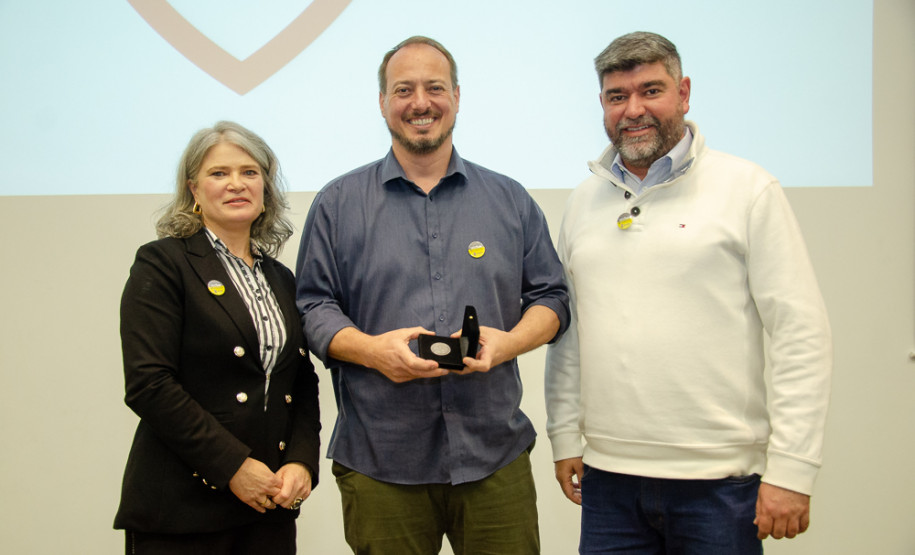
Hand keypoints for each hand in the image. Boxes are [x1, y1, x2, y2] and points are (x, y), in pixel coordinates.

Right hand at [228, 457, 282, 512]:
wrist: (236, 469)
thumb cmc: (250, 465)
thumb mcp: (264, 468)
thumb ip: (270, 476)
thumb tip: (272, 480)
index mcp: (271, 480)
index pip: (281, 487)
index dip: (281, 488)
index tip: (280, 489)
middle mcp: (266, 489)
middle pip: (277, 496)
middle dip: (277, 496)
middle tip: (277, 498)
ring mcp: (258, 495)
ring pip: (268, 504)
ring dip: (271, 505)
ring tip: (273, 506)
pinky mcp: (249, 500)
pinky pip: (257, 507)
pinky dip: (261, 509)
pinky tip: (263, 510)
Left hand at [272, 463, 312, 509]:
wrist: (303, 466)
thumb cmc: (291, 469)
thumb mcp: (280, 473)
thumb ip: (275, 484)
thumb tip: (269, 494)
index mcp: (291, 479)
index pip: (283, 496)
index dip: (276, 499)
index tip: (274, 497)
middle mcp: (299, 486)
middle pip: (287, 503)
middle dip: (280, 502)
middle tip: (278, 497)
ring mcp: (304, 490)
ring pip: (292, 505)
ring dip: (286, 503)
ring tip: (285, 496)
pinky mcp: (307, 493)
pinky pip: (297, 503)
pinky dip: (292, 501)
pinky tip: (291, 495)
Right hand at [330, 326, 447, 382]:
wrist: (370, 353)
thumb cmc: (385, 342)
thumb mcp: (401, 333)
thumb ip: (417, 331)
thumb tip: (431, 333)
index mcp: (399, 354)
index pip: (415, 363)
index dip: (426, 365)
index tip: (436, 364)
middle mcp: (398, 367)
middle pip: (419, 373)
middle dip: (435, 372)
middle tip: (447, 369)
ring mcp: (398, 374)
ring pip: (417, 376)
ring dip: (429, 374)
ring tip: (441, 370)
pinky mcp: (397, 379)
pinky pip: (412, 377)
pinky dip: (420, 374)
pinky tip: (427, 371)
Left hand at [452, 326, 515, 374]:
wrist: (510, 346)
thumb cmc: (498, 338)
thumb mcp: (484, 331)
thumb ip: (468, 332)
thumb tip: (454, 336)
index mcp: (490, 354)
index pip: (483, 364)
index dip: (473, 364)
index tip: (464, 359)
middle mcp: (486, 362)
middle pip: (472, 370)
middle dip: (459, 369)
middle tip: (448, 366)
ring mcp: (483, 365)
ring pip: (470, 370)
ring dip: (459, 369)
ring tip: (447, 365)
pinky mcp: (480, 365)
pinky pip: (471, 367)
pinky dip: (462, 365)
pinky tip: (454, 361)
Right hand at [554, 457, 583, 504]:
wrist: (564, 444)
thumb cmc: (571, 455)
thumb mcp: (579, 467)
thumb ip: (582, 479)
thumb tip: (584, 489)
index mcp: (563, 478)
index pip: (569, 494)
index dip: (576, 500)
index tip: (583, 503)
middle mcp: (560, 478)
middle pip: (568, 491)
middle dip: (576, 497)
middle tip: (585, 500)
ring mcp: (560, 475)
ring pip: (567, 487)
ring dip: (575, 491)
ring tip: (584, 494)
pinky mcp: (562, 472)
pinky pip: (567, 482)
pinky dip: (573, 486)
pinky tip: (579, 486)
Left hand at [754, 482, 810, 538]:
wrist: (790, 472)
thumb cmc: (774, 482)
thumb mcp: (761, 495)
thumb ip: (759, 510)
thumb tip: (758, 523)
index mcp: (768, 509)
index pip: (764, 529)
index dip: (762, 535)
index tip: (762, 535)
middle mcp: (781, 513)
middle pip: (778, 534)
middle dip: (774, 533)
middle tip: (773, 529)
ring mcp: (794, 513)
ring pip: (791, 534)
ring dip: (787, 533)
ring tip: (784, 528)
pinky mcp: (805, 511)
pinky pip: (803, 527)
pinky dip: (799, 529)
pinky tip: (795, 525)